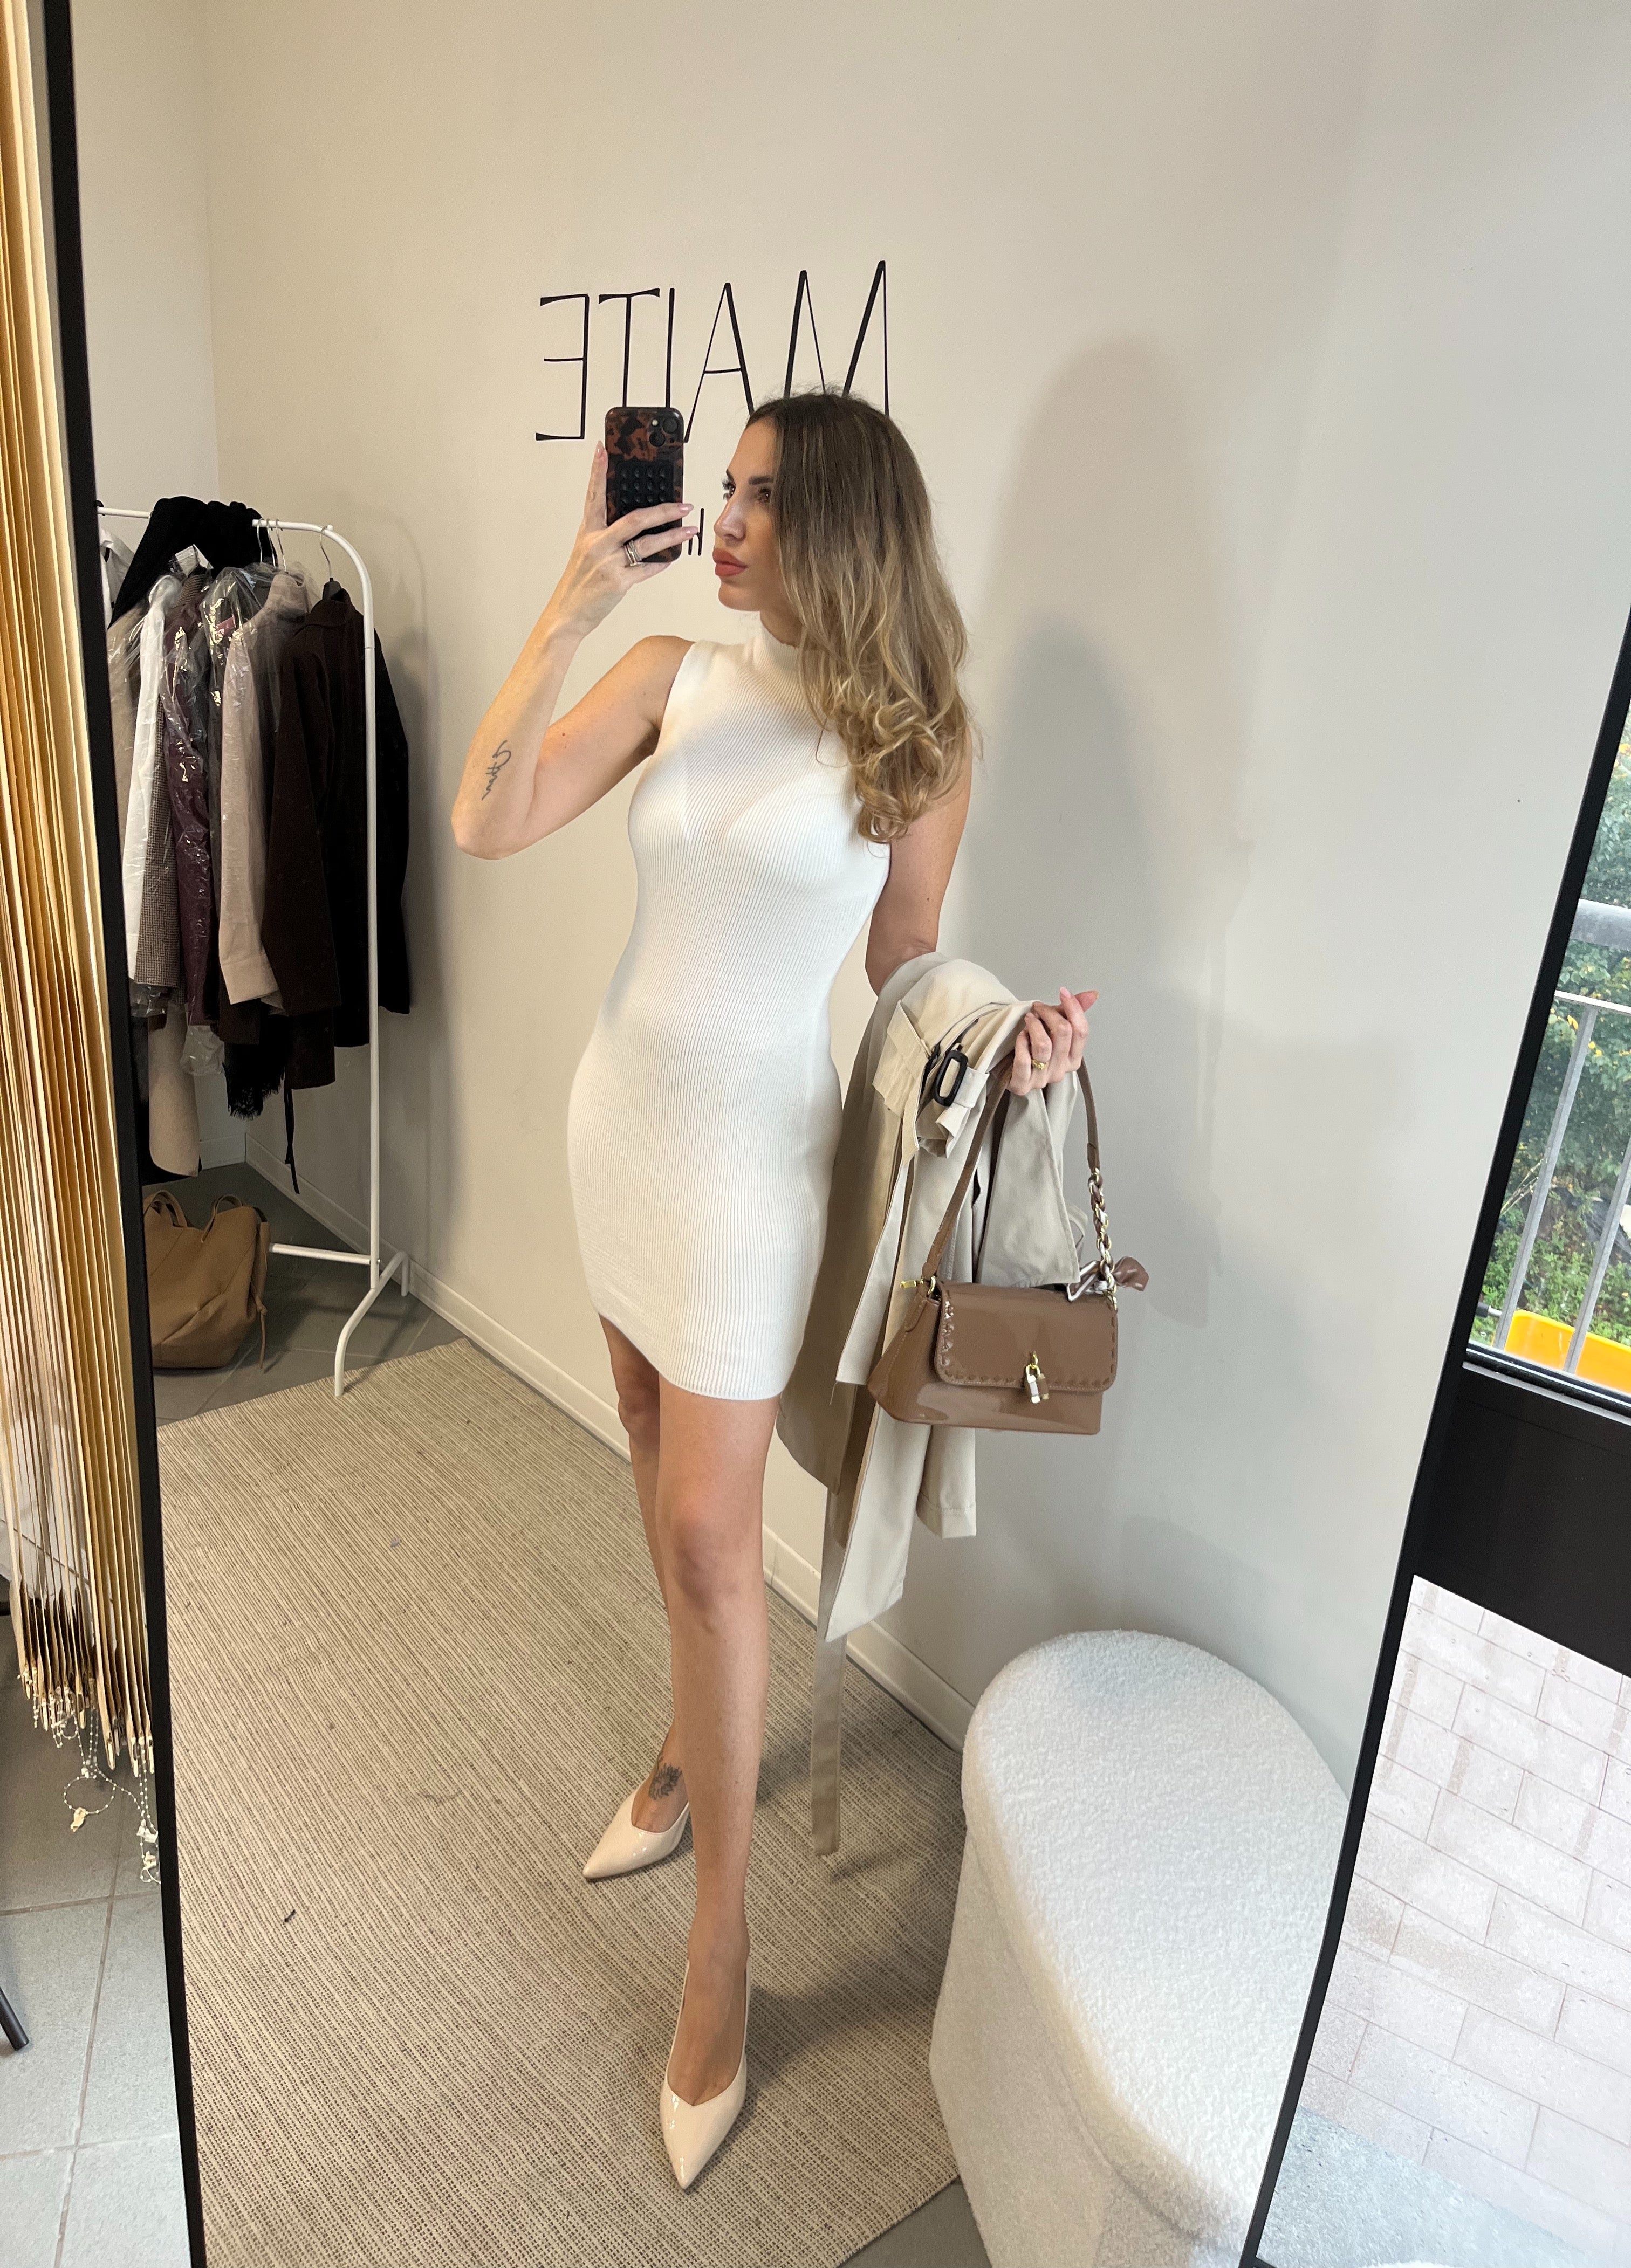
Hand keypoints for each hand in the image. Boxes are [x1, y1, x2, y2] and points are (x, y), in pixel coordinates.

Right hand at [543, 445, 699, 640]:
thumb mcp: (586, 553)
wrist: (567, 614)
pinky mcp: (618, 582)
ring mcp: (608, 563)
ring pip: (647, 544)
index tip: (602, 449)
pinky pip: (647, 569)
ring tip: (690, 530)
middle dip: (663, 510)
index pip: (593, 496)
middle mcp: (597, 544)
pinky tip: (672, 558)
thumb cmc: (579, 583)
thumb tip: (633, 526)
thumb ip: (605, 537)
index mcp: (587, 532)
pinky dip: (661, 563)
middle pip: (634, 519)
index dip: (597, 472)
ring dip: (672, 536)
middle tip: (683, 505)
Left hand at [1009, 988, 1095, 1093]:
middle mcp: (1060, 1070)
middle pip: (1063, 1034)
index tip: (1063, 992)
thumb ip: (1073, 1012)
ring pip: (1043, 1046)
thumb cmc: (1032, 1048)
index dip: (1073, 1007)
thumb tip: (1092, 994)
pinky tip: (1020, 1036)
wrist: (1007, 1067)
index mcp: (1073, 1059)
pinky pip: (1024, 1060)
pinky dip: (1021, 1043)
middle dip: (1049, 1013)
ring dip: (1034, 1025)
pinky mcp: (1022, 1084)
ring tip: (1028, 1019)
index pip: (1082, 1031)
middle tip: (1038, 1007)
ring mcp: (1042, 1079)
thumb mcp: (1054, 1027)